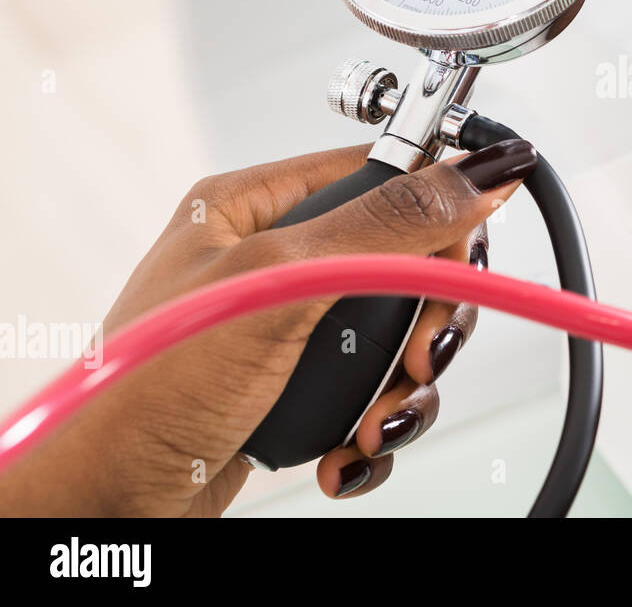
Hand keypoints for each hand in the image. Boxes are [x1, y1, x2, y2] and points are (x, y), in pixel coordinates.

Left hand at [0, 139, 535, 515]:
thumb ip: (385, 226)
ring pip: (400, 337)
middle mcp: (280, 259)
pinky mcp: (299, 386)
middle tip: (416, 359)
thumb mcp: (280, 285)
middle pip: (407, 264)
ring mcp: (292, 327)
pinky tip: (348, 449)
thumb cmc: (147, 389)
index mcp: (256, 206)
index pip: (382, 175)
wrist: (104, 505)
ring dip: (403, 390)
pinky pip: (375, 391)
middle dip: (425, 325)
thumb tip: (478, 173)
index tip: (464, 263)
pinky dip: (377, 426)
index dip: (438, 215)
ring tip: (374, 424)